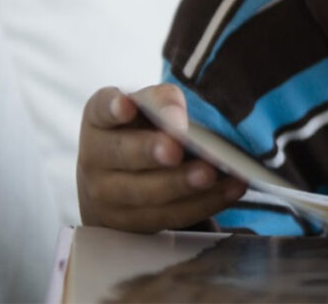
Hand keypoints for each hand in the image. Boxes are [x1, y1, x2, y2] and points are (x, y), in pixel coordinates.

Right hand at [77, 84, 246, 231]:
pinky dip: (205, 202)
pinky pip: (170, 215)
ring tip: (211, 173)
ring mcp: (108, 197)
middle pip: (123, 155)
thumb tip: (179, 121)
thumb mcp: (149, 109)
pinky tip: (232, 187)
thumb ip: (164, 103)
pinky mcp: (133, 224)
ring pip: (147, 193)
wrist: (122, 179)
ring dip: (182, 184)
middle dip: (151, 152)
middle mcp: (95, 159)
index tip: (126, 106)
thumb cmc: (144, 131)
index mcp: (100, 121)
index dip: (113, 107)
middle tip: (176, 149)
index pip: (101, 109)